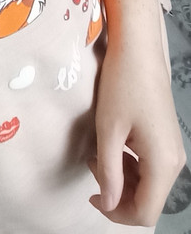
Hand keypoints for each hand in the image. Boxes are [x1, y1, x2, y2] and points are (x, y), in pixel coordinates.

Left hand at [90, 39, 185, 225]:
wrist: (138, 50)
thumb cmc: (122, 85)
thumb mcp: (109, 130)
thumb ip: (108, 172)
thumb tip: (108, 204)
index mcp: (163, 163)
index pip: (145, 213)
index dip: (117, 214)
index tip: (91, 196)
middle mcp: (174, 161)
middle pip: (148, 201)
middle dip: (117, 194)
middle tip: (92, 167)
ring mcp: (172, 150)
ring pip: (148, 184)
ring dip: (121, 178)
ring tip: (98, 153)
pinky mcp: (165, 140)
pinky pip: (148, 166)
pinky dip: (128, 164)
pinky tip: (111, 145)